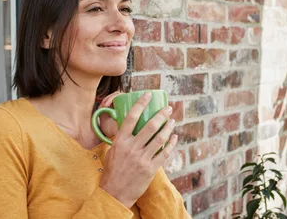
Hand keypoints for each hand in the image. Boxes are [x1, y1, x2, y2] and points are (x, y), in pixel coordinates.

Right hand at [99, 92, 177, 207]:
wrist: (115, 192)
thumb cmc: (112, 170)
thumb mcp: (112, 150)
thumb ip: (121, 138)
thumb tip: (128, 126)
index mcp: (120, 141)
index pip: (131, 117)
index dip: (141, 104)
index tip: (148, 95)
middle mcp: (132, 148)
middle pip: (150, 126)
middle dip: (161, 114)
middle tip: (168, 108)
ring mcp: (142, 158)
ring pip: (160, 138)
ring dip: (168, 127)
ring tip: (172, 121)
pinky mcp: (150, 169)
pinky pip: (164, 153)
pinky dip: (171, 144)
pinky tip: (174, 138)